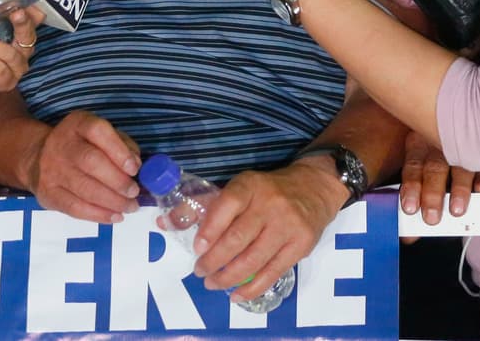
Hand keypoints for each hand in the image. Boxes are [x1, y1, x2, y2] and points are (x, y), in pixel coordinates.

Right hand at [26, 110, 141, 222]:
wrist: (38, 157)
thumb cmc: (80, 145)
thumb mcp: (100, 135)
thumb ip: (122, 144)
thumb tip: (136, 164)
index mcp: (78, 124)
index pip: (97, 131)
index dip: (118, 150)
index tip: (134, 168)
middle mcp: (62, 144)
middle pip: (91, 162)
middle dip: (118, 180)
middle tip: (134, 192)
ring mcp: (52, 170)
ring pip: (84, 188)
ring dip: (112, 201)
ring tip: (130, 206)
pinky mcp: (48, 194)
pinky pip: (75, 208)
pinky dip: (98, 215)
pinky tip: (115, 216)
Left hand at [192, 162, 338, 302]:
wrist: (314, 188)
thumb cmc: (268, 190)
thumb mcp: (240, 188)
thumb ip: (205, 206)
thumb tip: (165, 222)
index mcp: (250, 185)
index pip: (227, 205)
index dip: (210, 229)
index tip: (197, 248)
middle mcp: (270, 204)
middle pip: (237, 238)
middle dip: (214, 260)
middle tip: (200, 271)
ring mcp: (287, 226)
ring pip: (253, 259)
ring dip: (229, 278)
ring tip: (213, 283)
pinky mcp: (301, 245)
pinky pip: (272, 273)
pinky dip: (252, 288)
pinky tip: (237, 294)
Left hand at [398, 129, 479, 240]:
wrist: (451, 115)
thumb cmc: (431, 154)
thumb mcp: (418, 168)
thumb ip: (415, 200)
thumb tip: (407, 237)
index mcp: (418, 146)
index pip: (412, 167)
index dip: (411, 188)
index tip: (409, 208)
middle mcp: (438, 143)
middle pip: (434, 168)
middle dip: (433, 194)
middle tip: (431, 218)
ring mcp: (462, 143)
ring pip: (460, 166)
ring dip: (458, 189)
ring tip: (456, 211)